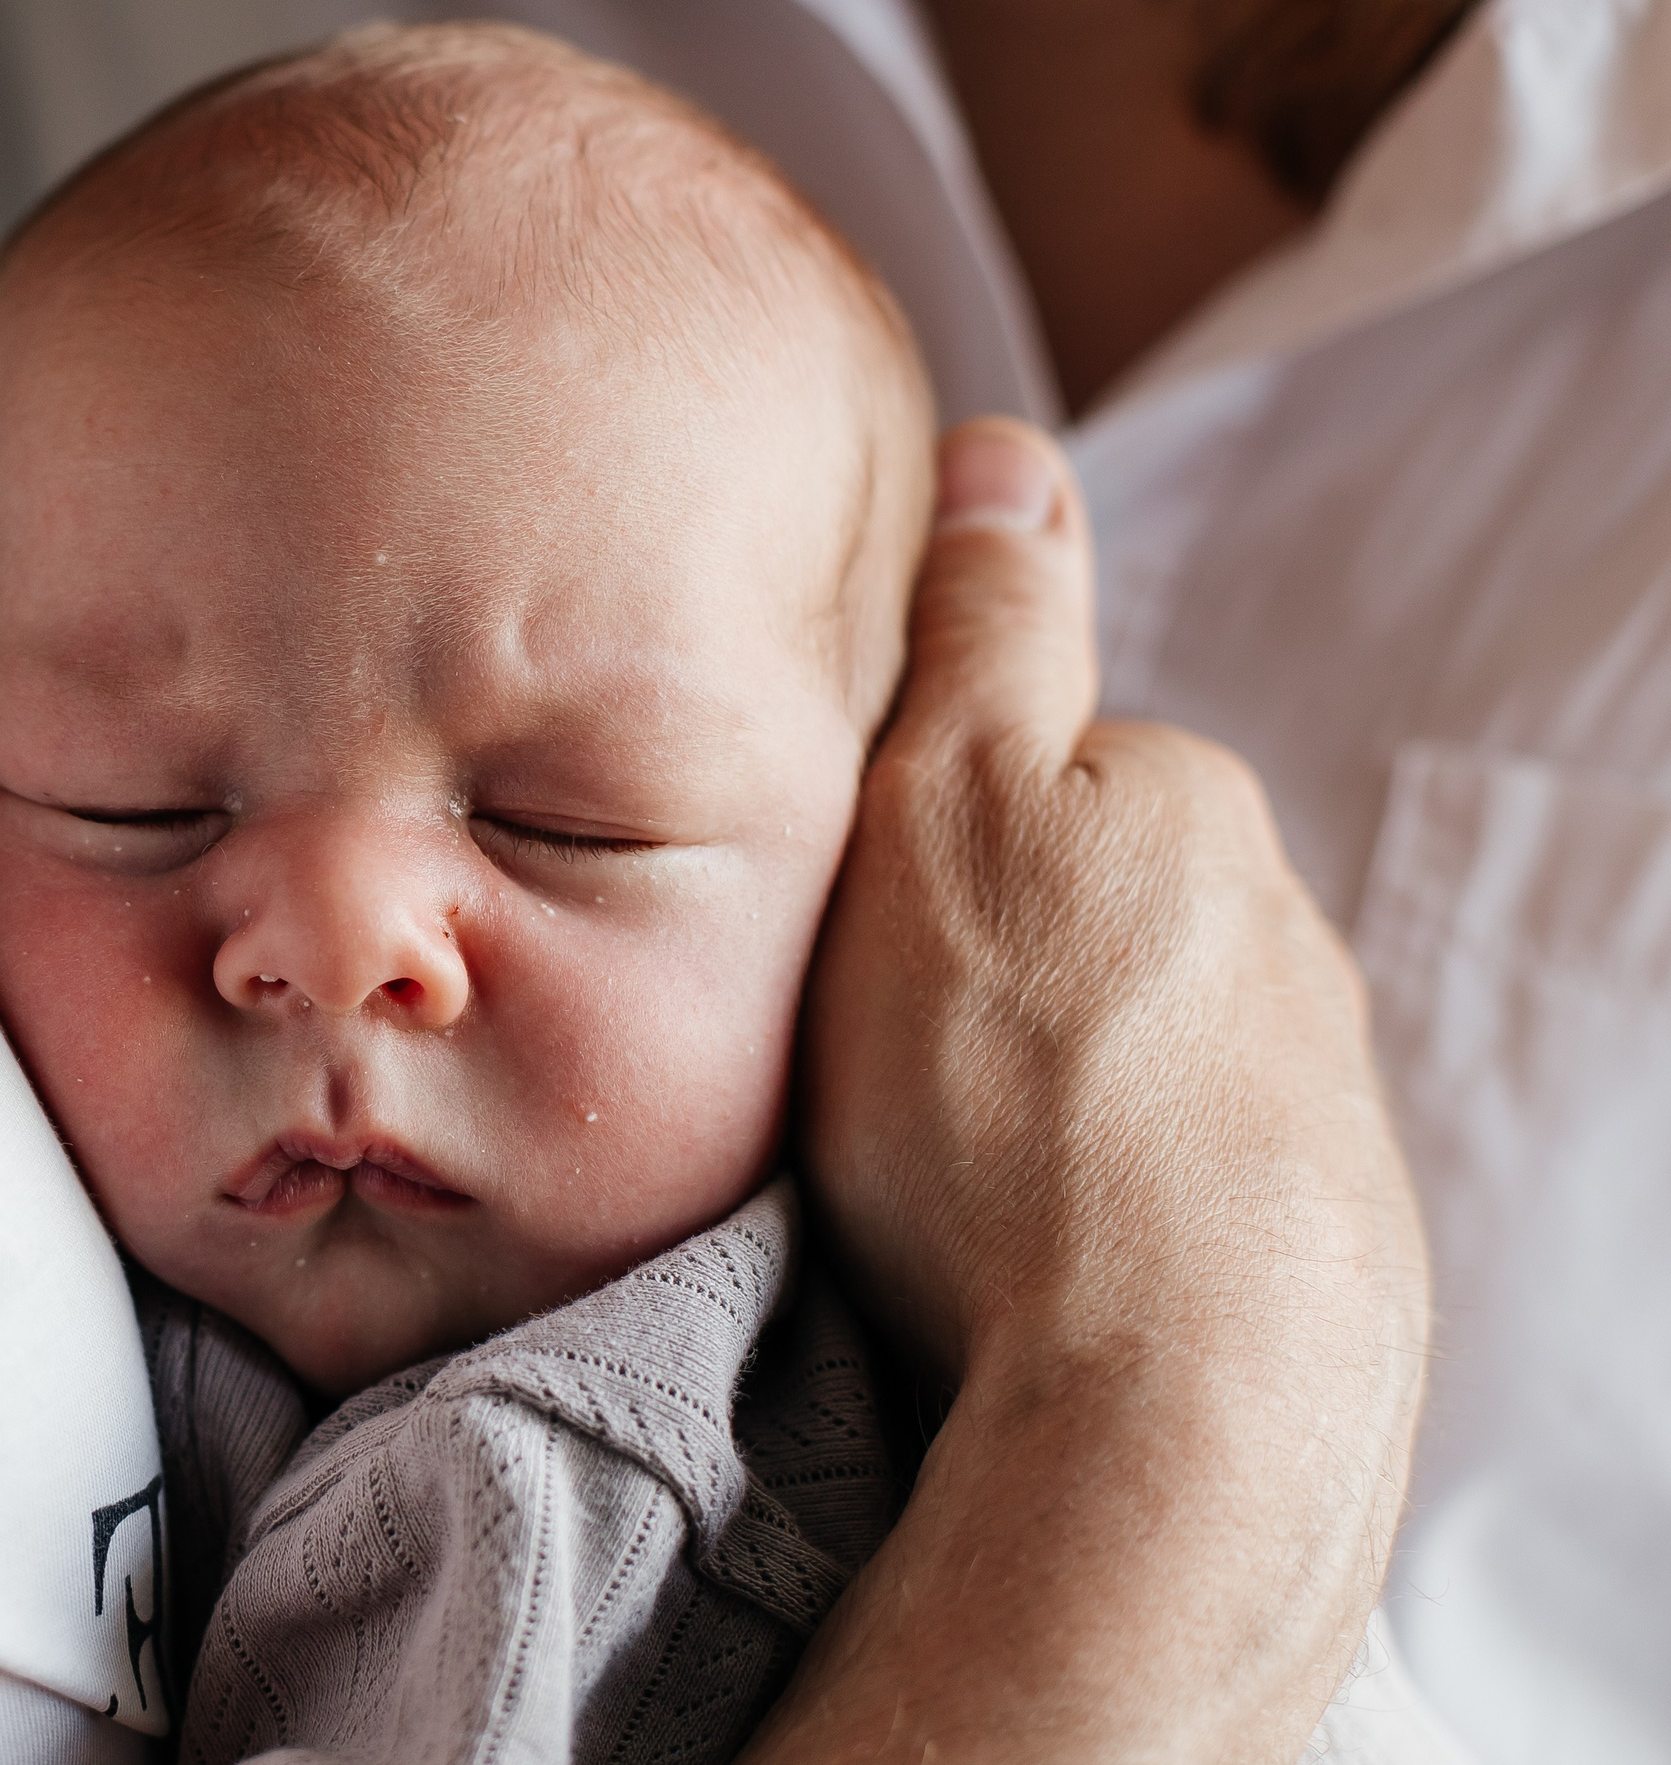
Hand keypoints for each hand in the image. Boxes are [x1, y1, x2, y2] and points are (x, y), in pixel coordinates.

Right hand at [763, 420, 1430, 1759]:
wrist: (1172, 1395)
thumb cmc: (1014, 1092)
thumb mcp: (940, 809)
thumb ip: (979, 635)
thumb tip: (1008, 452)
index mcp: (1182, 811)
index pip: (1038, 772)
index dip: (921, 840)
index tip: (857, 935)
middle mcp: (1280, 938)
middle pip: (1092, 920)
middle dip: (995, 972)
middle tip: (881, 1071)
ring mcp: (1315, 1102)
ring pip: (1141, 1057)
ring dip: (1051, 1099)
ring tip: (945, 1196)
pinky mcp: (1325, 1251)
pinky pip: (1184, 1190)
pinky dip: (1108, 1214)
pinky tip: (1034, 1275)